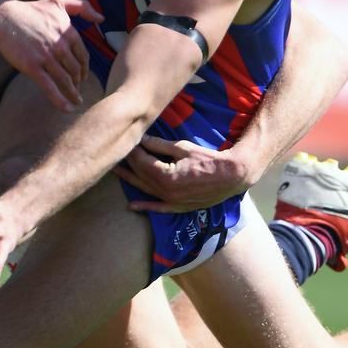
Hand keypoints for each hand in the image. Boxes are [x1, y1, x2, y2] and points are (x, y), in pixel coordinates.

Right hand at [0, 0, 102, 110]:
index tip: (82, 76)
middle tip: (77, 88)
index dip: (84, 68)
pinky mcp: (32, 67)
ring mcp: (46, 57)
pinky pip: (50, 87)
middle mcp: (60, 46)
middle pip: (76, 70)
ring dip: (73, 93)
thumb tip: (101, 18)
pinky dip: (60, 100)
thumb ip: (82, 7)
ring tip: (76, 101)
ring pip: (66, 80)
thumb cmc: (31, 10)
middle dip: (78, 81)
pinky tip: (68, 109)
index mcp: (68, 32)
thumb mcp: (58, 1)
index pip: (83, 55)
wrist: (3, 19)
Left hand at [115, 137, 254, 212]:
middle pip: (141, 176)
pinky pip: (158, 208)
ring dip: (130, 181)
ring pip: (145, 190)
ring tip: (116, 173)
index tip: (126, 142)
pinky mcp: (179, 207)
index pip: (142, 162)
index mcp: (166, 176)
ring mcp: (172, 201)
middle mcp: (166, 192)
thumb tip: (141, 139)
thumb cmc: (208, 160)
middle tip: (117, 153)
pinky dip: (145, 207)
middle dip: (129, 163)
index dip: (133, 152)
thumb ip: (159, 145)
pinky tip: (132, 206)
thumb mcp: (182, 148)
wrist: (231, 177)